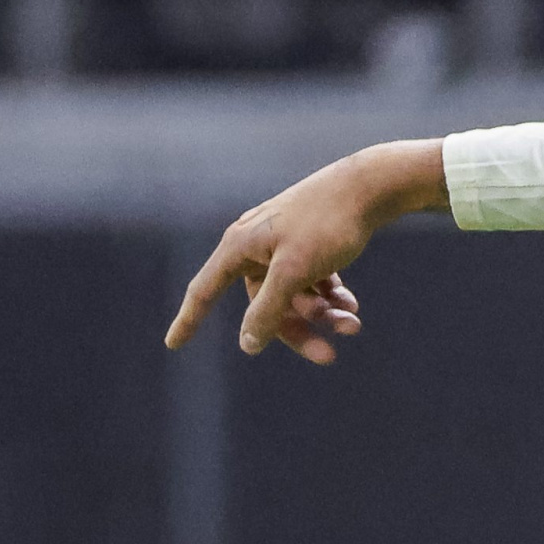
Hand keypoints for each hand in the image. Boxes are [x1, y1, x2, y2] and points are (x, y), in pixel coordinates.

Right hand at [164, 139, 446, 362]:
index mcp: (240, 246)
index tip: (172, 345)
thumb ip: (268, 308)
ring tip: (353, 324)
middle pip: (265, 304)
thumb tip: (248, 343)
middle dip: (298, 329)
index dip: (189, 319)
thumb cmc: (327, 225)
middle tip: (329, 357)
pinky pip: (312, 279)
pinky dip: (329, 295)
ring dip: (321, 314)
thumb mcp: (295, 271)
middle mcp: (256, 243)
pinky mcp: (310, 240)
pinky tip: (351, 307)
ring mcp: (283, 241)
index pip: (205, 290)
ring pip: (294, 293)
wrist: (371, 185)